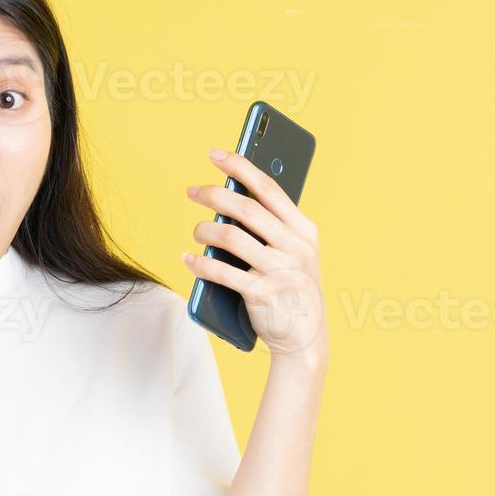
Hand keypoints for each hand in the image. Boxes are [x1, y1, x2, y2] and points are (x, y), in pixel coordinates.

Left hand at [184, 147, 327, 369]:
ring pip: (229, 237)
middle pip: (245, 208)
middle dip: (212, 195)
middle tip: (192, 192)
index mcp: (305, 230)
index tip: (216, 155)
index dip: (240, 167)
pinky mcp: (262, 294)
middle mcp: (296, 247)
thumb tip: (230, 199)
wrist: (305, 340)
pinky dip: (199, 264)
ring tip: (196, 232)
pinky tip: (188, 260)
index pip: (269, 188)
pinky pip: (221, 272)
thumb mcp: (294, 254)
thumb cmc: (292, 290)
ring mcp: (280, 271)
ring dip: (204, 231)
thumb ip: (273, 228)